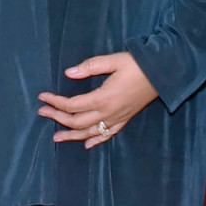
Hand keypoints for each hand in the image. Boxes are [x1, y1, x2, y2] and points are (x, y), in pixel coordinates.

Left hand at [37, 52, 156, 147]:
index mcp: (102, 98)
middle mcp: (108, 112)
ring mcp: (117, 119)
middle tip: (42, 112)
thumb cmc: (137, 64)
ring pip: (89, 132)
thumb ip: (89, 67)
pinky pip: (108, 134)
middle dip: (57, 118)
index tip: (42, 97)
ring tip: (56, 137)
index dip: (55, 102)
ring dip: (71, 135)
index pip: (72, 105)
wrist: (162, 73)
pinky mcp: (125, 120)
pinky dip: (95, 140)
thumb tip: (68, 73)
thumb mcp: (113, 61)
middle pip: (77, 121)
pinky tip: (86, 144)